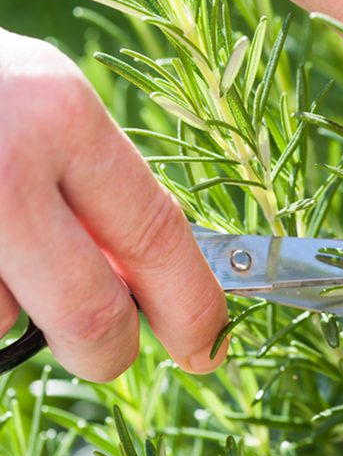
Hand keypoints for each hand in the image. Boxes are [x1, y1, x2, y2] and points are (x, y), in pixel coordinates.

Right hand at [0, 30, 227, 380]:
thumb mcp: (46, 106)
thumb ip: (96, 183)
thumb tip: (144, 274)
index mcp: (63, 117)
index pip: (156, 233)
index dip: (193, 302)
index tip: (208, 342)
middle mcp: (4, 168)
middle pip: (92, 314)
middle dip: (112, 349)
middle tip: (113, 349)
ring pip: (3, 322)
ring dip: (13, 302)